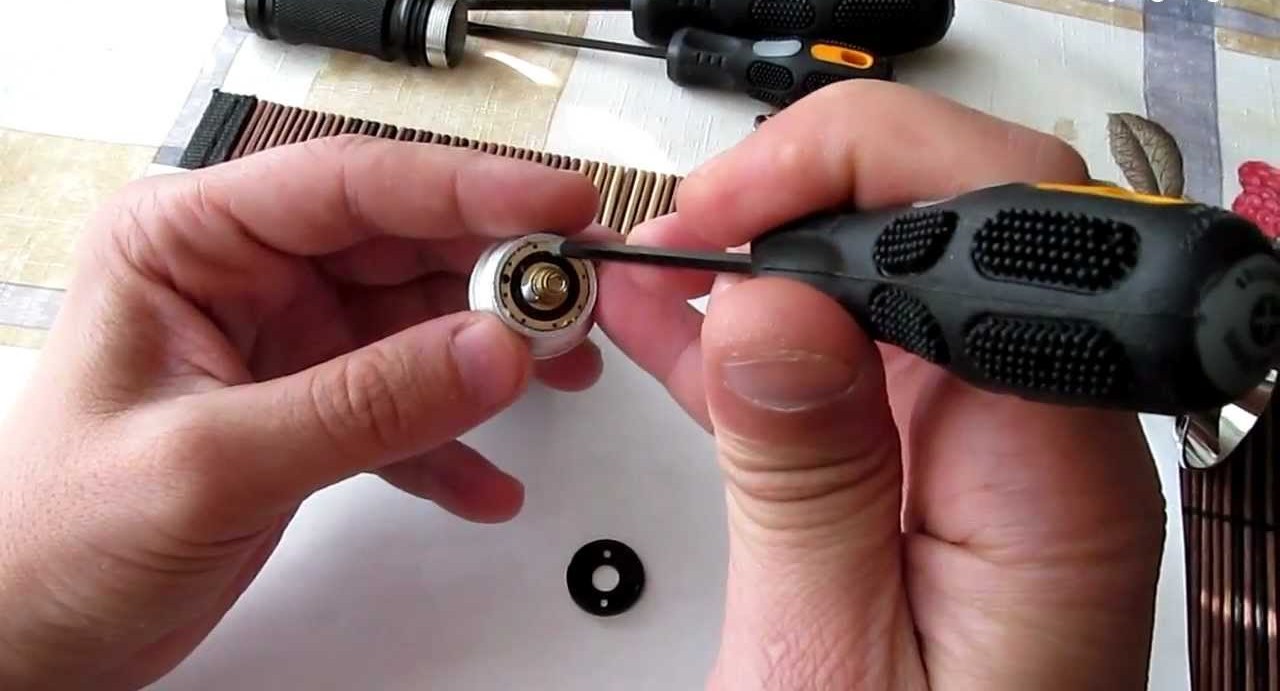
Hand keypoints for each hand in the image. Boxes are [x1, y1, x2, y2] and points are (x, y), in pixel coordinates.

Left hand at [0, 137, 601, 688]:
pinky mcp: (312, 404)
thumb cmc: (53, 537)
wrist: (32, 638)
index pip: (350, 185)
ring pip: (419, 321)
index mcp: (188, 240)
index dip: (466, 188)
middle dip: (496, 276)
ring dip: (492, 355)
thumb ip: (364, 404)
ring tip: (560, 376)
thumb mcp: (214, 461)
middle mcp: (244, 277)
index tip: (556, 208)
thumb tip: (492, 352)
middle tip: (577, 300)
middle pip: (401, 245)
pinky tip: (486, 478)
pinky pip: (407, 404)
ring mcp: (284, 342)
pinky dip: (454, 441)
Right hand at [597, 82, 1165, 689]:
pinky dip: (750, 333)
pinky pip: (836, 365)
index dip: (853, 172)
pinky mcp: (921, 471)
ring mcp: (978, 448)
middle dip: (802, 196)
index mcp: (1052, 473)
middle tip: (682, 237)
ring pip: (878, 283)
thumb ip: (810, 477)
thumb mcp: (828, 658)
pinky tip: (673, 322)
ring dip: (761, 254)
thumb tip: (776, 299)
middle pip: (948, 226)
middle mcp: (1035, 438)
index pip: (995, 223)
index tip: (725, 215)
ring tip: (653, 263)